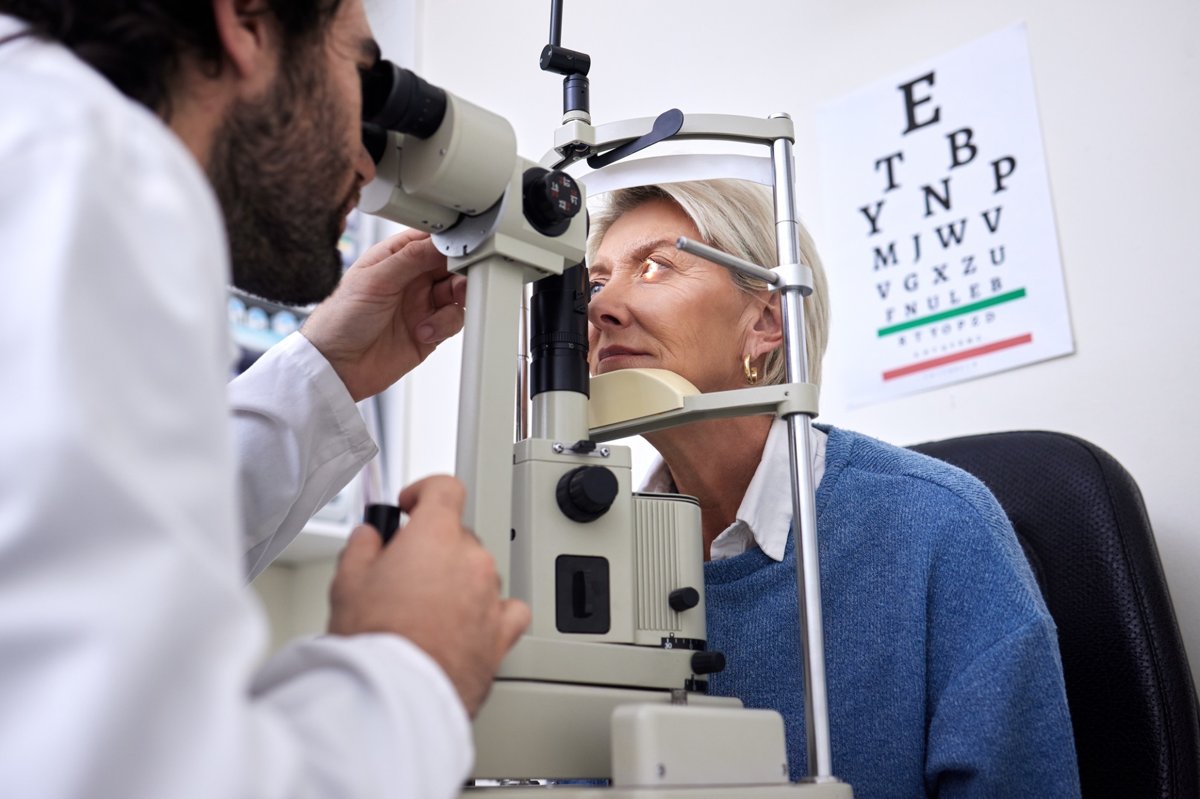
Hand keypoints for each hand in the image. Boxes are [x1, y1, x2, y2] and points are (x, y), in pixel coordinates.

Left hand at [302, 230, 467, 400]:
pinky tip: (423, 331)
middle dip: (460, 271)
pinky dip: (444, 325)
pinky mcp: (431, 330)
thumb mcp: (374, 280)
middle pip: (451, 265)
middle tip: (458, 280)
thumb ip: (410, 258)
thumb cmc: (340, 320)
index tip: (461, 247)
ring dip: (454, 301)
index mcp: (394, 258)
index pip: (430, 240)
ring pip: (458, 293)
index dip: (448, 241)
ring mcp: (422, 304)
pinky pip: (453, 321)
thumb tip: (441, 241)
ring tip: (439, 310)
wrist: (337, 367)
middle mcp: (411, 279)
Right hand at [327, 475, 529, 716]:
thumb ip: (363, 546)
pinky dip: (490, 612)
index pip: (445, 489)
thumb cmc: (375, 641)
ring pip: (479, 573)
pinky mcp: (501, 635)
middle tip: (403, 574)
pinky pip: (506, 611)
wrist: (397, 695)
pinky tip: (469, 623)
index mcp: (436, 536)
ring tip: (424, 610)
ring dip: (458, 582)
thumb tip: (370, 536)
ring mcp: (491, 597)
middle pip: (458, 537)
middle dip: (432, 549)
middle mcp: (472, 560)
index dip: (425, 492)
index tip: (412, 505)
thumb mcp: (348, 581)